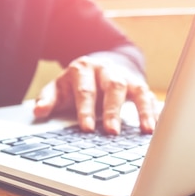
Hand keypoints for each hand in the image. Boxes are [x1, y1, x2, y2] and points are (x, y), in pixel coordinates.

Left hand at [33, 56, 158, 133]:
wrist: (99, 64)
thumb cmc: (75, 83)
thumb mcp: (58, 88)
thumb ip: (48, 99)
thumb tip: (38, 111)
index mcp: (82, 70)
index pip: (84, 90)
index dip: (86, 110)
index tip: (87, 128)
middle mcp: (104, 69)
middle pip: (111, 87)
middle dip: (112, 110)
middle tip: (112, 131)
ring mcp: (123, 75)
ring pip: (133, 89)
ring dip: (140, 110)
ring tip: (144, 130)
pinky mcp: (138, 83)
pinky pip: (148, 95)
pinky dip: (153, 110)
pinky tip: (156, 126)